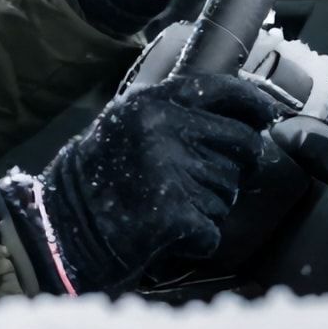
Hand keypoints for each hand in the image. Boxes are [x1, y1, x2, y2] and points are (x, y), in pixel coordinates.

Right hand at [0, 73, 280, 296]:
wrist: (60, 227)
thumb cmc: (96, 179)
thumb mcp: (127, 124)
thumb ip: (175, 115)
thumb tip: (243, 118)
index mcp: (151, 102)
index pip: (223, 89)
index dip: (254, 103)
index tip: (267, 114)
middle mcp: (163, 128)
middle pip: (243, 144)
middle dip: (234, 167)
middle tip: (198, 181)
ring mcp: (170, 170)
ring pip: (229, 191)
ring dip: (208, 205)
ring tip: (165, 204)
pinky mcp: (174, 213)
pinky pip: (212, 229)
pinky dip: (195, 238)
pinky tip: (164, 232)